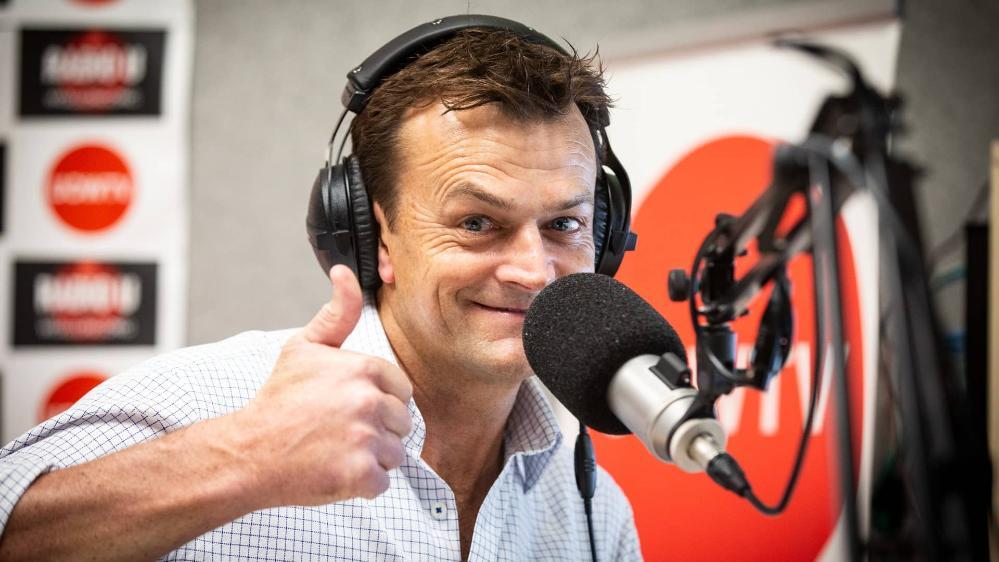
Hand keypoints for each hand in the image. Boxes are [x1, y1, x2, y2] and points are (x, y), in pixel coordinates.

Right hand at [233, 265, 412, 507]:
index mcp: (363, 370)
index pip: (401, 390)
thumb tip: (345, 273)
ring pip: (395, 453)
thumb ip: (336, 313)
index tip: (349, 407)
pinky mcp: (360, 475)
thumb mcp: (305, 348)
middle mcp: (368, 402)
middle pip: (401, 422)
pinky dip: (361, 484)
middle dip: (376, 430)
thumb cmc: (278, 401)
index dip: (378, 401)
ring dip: (370, 457)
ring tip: (336, 449)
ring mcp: (365, 439)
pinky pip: (382, 482)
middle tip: (338, 430)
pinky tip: (334, 470)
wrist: (249, 451)